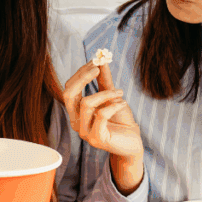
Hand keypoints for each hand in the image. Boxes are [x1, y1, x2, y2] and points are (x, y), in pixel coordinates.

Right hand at [62, 61, 143, 193]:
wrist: (132, 142)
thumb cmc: (120, 120)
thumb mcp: (112, 96)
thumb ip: (104, 80)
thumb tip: (100, 60)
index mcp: (76, 111)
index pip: (69, 88)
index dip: (81, 73)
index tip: (96, 62)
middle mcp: (76, 121)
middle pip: (68, 94)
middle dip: (83, 77)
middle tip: (98, 68)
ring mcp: (84, 132)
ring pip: (86, 103)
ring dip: (106, 93)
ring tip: (120, 92)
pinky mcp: (97, 139)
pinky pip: (101, 115)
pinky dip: (113, 105)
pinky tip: (123, 103)